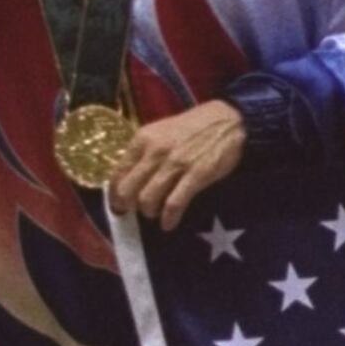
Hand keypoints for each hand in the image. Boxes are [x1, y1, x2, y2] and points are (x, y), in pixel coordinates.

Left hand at [107, 100, 247, 229]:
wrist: (230, 121)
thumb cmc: (195, 127)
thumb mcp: (162, 131)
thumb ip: (145, 151)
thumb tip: (130, 177)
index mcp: (143, 138)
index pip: (118, 172)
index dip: (114, 193)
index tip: (118, 203)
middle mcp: (155, 151)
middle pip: (128, 189)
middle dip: (127, 206)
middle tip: (132, 213)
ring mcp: (176, 164)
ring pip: (147, 199)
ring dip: (148, 212)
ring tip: (154, 214)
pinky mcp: (196, 175)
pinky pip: (174, 204)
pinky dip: (168, 218)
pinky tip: (169, 224)